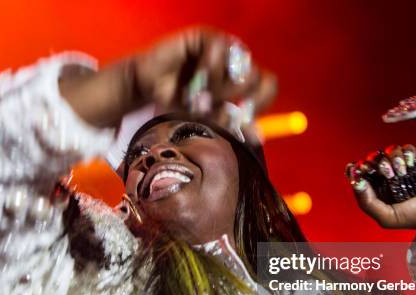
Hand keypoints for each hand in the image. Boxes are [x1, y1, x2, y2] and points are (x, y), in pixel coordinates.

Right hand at [60, 27, 276, 128]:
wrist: (148, 89)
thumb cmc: (176, 106)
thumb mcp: (204, 122)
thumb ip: (230, 127)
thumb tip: (258, 136)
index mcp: (241, 84)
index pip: (267, 87)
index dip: (259, 103)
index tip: (240, 117)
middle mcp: (236, 65)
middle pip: (256, 77)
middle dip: (233, 98)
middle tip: (211, 108)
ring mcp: (223, 49)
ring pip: (240, 64)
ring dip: (218, 86)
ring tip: (197, 94)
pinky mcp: (207, 37)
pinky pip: (220, 48)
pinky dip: (208, 68)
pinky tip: (193, 75)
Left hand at [346, 145, 415, 237]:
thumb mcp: (387, 217)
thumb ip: (367, 202)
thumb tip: (356, 182)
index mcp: (376, 189)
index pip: (360, 173)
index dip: (358, 167)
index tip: (362, 168)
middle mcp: (386, 177)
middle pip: (373, 158)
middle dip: (377, 162)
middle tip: (388, 173)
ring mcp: (401, 167)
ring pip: (389, 150)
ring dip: (393, 157)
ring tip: (403, 171)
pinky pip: (407, 148)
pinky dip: (407, 152)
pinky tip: (412, 163)